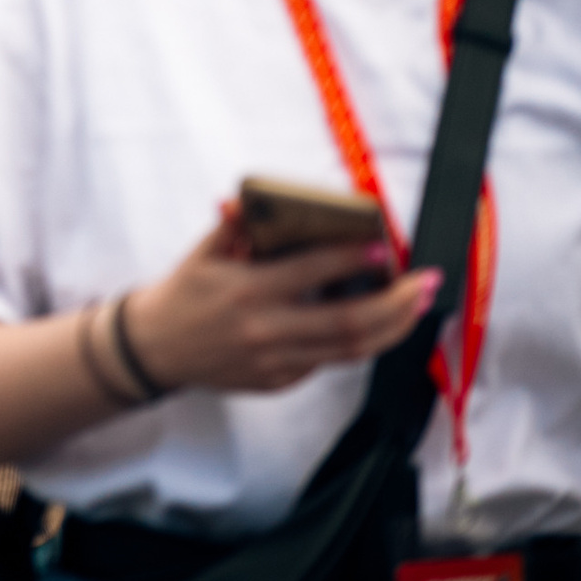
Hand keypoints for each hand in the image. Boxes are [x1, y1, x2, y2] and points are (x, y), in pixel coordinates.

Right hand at [123, 202, 442, 394]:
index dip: (352, 259)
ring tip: (417, 306)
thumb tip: (254, 198)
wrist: (155, 349)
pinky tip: (376, 326)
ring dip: (392, 327)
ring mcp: (275, 362)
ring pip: (350, 350)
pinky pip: (328, 363)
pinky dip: (357, 344)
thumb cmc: (184, 294)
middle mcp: (265, 330)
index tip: (384, 248)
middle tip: (425, 283)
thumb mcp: (204, 252)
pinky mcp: (279, 382)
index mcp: (246, 291)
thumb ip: (236, 226)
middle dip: (397, 303)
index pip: (312, 272)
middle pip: (349, 322)